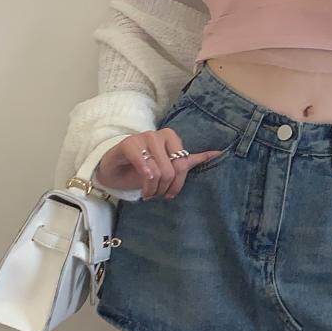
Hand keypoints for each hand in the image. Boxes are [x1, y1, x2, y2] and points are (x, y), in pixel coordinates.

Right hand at [95, 130, 225, 199]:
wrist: (113, 168)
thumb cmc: (142, 167)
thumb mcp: (167, 165)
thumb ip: (189, 160)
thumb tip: (217, 154)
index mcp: (171, 137)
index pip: (184, 164)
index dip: (178, 183)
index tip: (170, 194)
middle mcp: (158, 134)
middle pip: (172, 169)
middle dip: (165, 188)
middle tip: (157, 196)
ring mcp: (143, 137)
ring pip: (159, 170)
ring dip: (154, 189)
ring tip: (149, 193)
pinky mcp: (128, 144)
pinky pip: (144, 167)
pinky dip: (145, 183)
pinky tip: (142, 190)